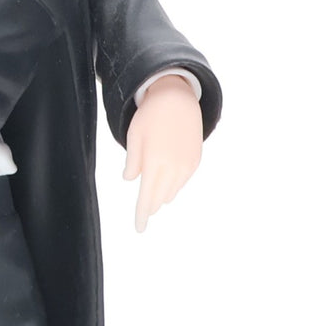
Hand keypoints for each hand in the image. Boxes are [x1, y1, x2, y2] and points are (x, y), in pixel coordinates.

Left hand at [124, 75, 202, 232]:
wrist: (177, 98)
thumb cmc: (150, 116)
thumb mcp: (134, 137)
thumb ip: (132, 162)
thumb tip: (130, 180)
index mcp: (155, 162)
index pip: (147, 197)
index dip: (142, 214)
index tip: (139, 228)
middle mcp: (173, 167)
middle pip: (159, 198)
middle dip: (150, 206)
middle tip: (142, 213)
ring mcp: (187, 164)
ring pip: (172, 192)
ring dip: (161, 195)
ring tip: (151, 193)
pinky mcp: (195, 160)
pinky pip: (182, 181)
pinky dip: (172, 184)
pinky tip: (165, 180)